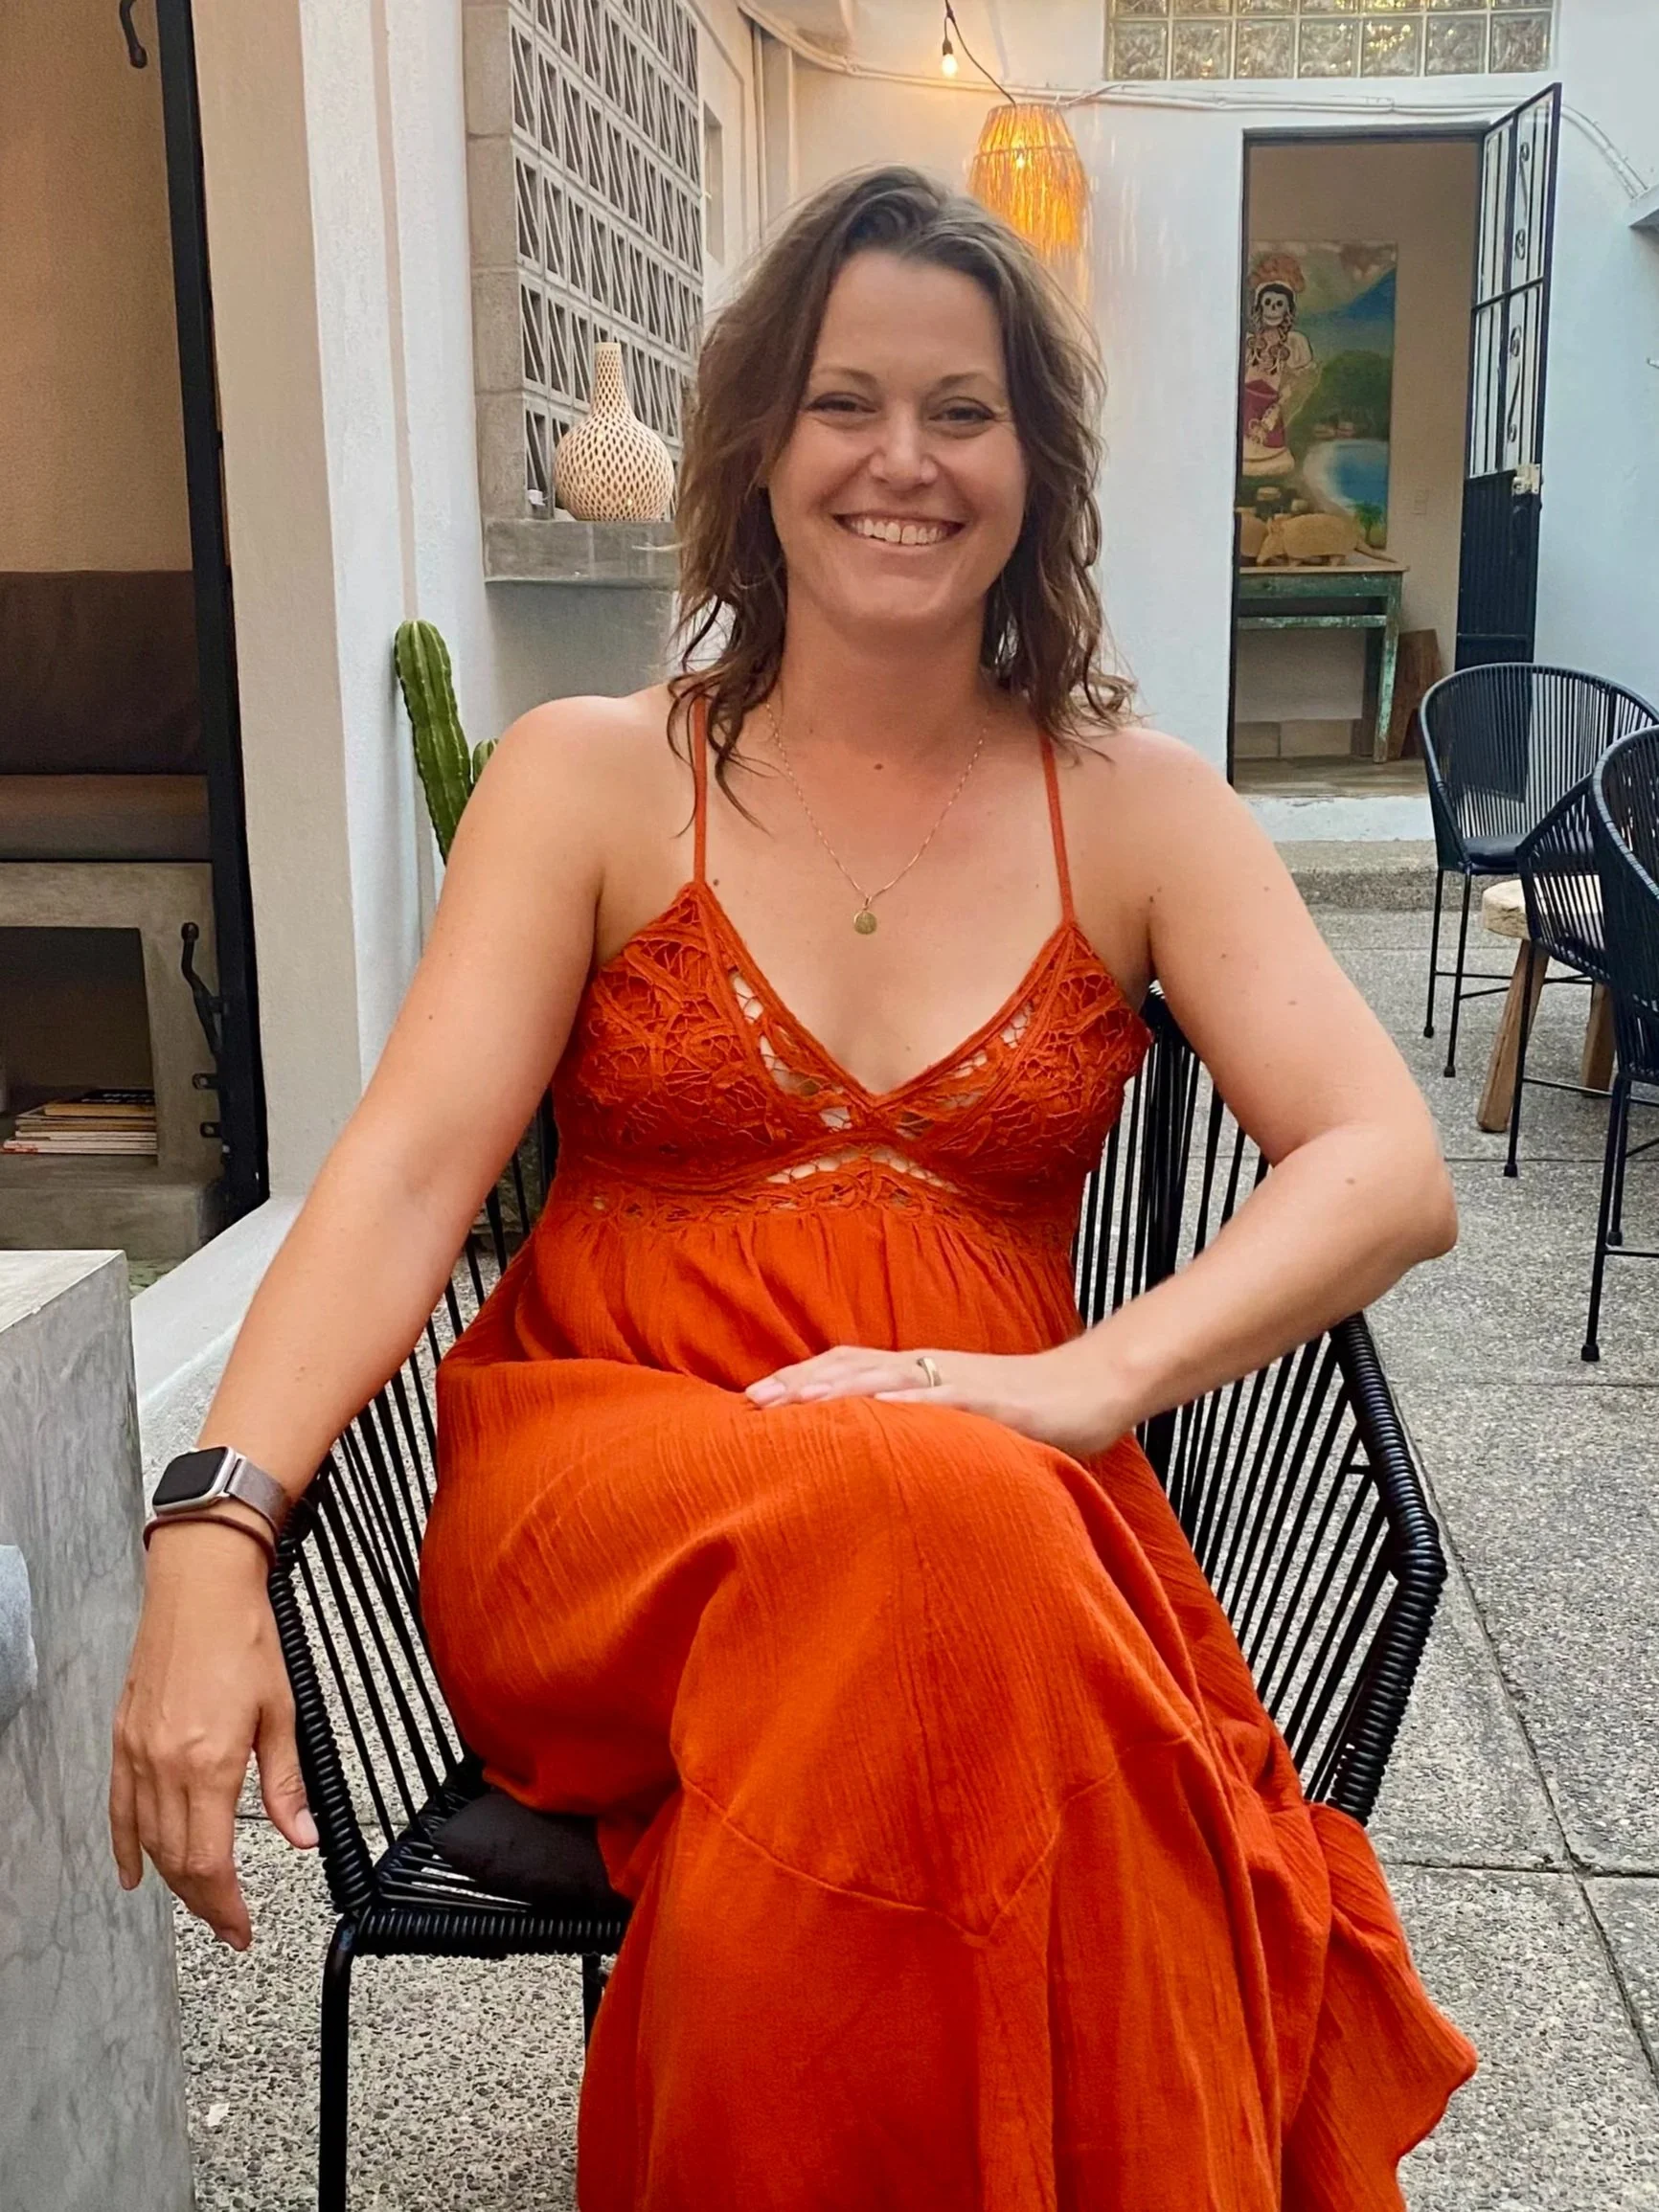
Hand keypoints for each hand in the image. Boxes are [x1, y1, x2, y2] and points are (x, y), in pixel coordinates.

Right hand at [109, 1519, 316, 1950]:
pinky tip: (133, 1872)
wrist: (199, 1589)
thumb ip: (286, 1782)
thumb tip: (303, 1836)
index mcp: (210, 1764)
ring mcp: (138, 1755)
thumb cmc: (244, 1638)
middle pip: (177, 1861)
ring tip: (201, 1902)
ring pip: (148, 1841)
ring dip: (172, 1880)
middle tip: (229, 1926)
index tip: (241, 1929)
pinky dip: (125, 1846)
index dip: (225, 1905)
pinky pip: (119, 1809)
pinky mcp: (123, 1741)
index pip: (211, 1861)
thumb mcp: (281, 1712)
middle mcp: (166, 1766)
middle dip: (204, 1903)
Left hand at [744, 1341, 1125, 1459]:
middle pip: (854, 1367)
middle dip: (801, 1384)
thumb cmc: (1026, 1414)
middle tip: (751, 1404)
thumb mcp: (960, 1424)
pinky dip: (910, 1404)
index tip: (751, 1402)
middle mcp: (930, 1370)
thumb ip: (919, 1433)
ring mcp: (961, 1383)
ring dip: (839, 1389)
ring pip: (889, 1378)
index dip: (801, 1381)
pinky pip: (948, 1400)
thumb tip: (870, 1463)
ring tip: (795, 1403)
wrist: (1092, 1390)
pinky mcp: (995, 1401)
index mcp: (919, 1376)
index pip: (848, 1370)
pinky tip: (880, 1411)